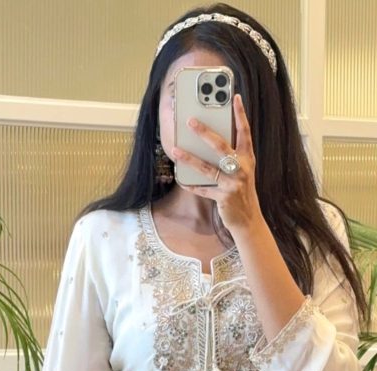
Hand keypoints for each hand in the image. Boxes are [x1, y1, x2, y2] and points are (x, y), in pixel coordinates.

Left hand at [171, 94, 263, 234]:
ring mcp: (233, 184)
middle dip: (205, 132)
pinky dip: (191, 185)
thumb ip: (230, 155)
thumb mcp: (241, 170)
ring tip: (175, 150)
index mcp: (247, 158)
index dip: (240, 114)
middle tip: (190, 120)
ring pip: (207, 168)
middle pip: (221, 146)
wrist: (249, 220)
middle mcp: (242, 168)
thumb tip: (208, 138)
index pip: (245, 132)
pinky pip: (203, 190)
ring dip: (189, 158)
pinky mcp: (224, 198)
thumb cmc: (241, 190)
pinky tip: (180, 178)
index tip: (235, 96)